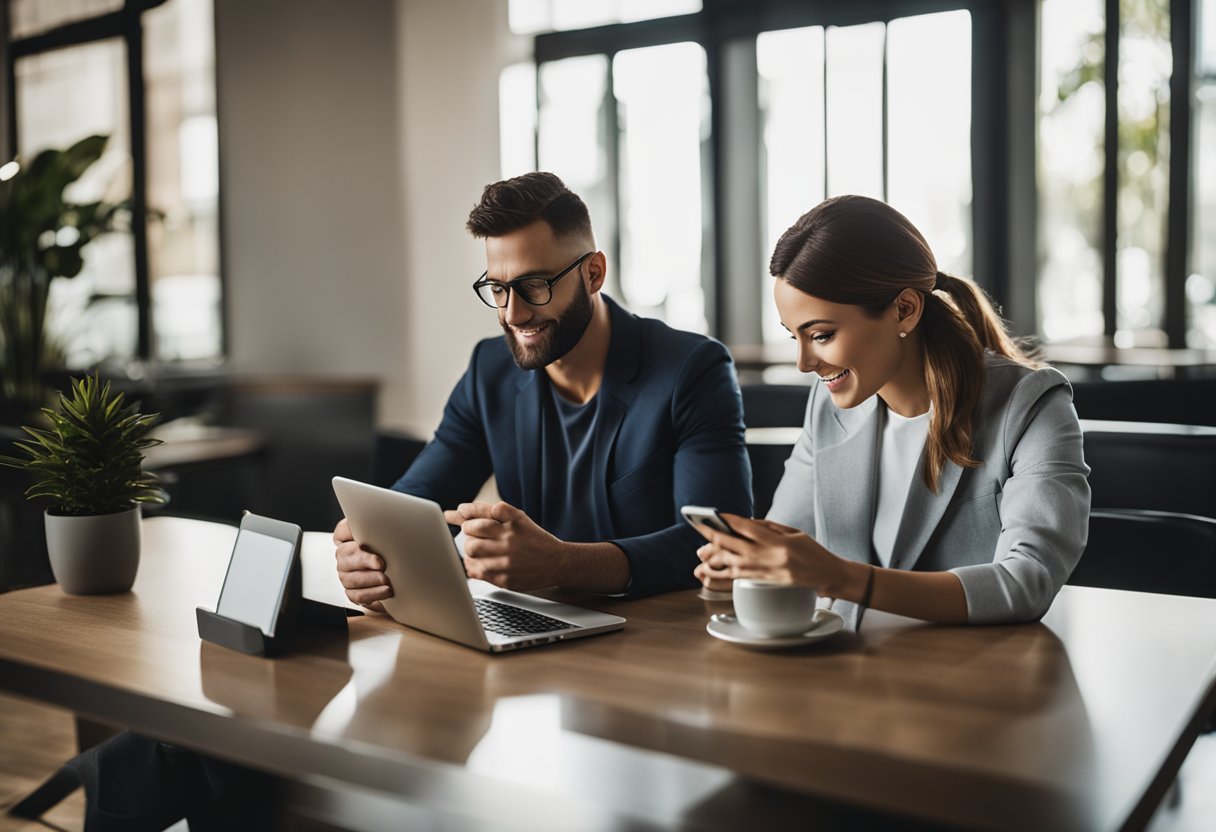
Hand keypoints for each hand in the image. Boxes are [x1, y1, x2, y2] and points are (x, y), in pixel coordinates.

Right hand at [333, 517, 391, 609]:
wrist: (404, 572)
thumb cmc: (393, 546)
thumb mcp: (389, 531)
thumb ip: (381, 523)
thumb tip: (382, 513)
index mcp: (350, 537)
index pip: (341, 531)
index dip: (349, 534)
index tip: (364, 540)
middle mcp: (345, 555)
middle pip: (344, 556)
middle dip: (363, 560)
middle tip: (381, 563)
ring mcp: (347, 574)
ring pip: (349, 578)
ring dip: (369, 579)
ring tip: (386, 579)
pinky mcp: (353, 592)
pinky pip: (357, 595)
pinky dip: (372, 593)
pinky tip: (386, 590)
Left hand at [443, 501, 565, 589]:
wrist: (558, 563)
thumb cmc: (535, 540)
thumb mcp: (520, 519)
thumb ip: (494, 513)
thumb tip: (462, 510)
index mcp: (513, 521)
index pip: (481, 512)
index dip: (465, 512)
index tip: (458, 512)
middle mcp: (509, 539)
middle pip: (472, 532)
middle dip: (467, 533)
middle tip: (471, 536)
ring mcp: (506, 560)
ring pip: (472, 553)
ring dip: (469, 551)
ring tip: (475, 551)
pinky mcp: (505, 578)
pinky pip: (477, 572)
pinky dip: (473, 567)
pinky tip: (479, 564)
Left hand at [691, 514, 850, 593]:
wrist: (827, 575)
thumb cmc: (812, 551)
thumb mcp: (793, 532)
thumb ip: (768, 526)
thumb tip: (744, 522)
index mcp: (778, 541)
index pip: (747, 527)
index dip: (728, 520)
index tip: (715, 514)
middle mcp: (768, 557)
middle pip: (733, 545)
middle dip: (712, 536)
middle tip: (699, 528)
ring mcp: (764, 571)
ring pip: (730, 563)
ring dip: (712, 556)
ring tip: (700, 552)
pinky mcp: (763, 582)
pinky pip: (736, 578)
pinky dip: (719, 574)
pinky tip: (708, 572)